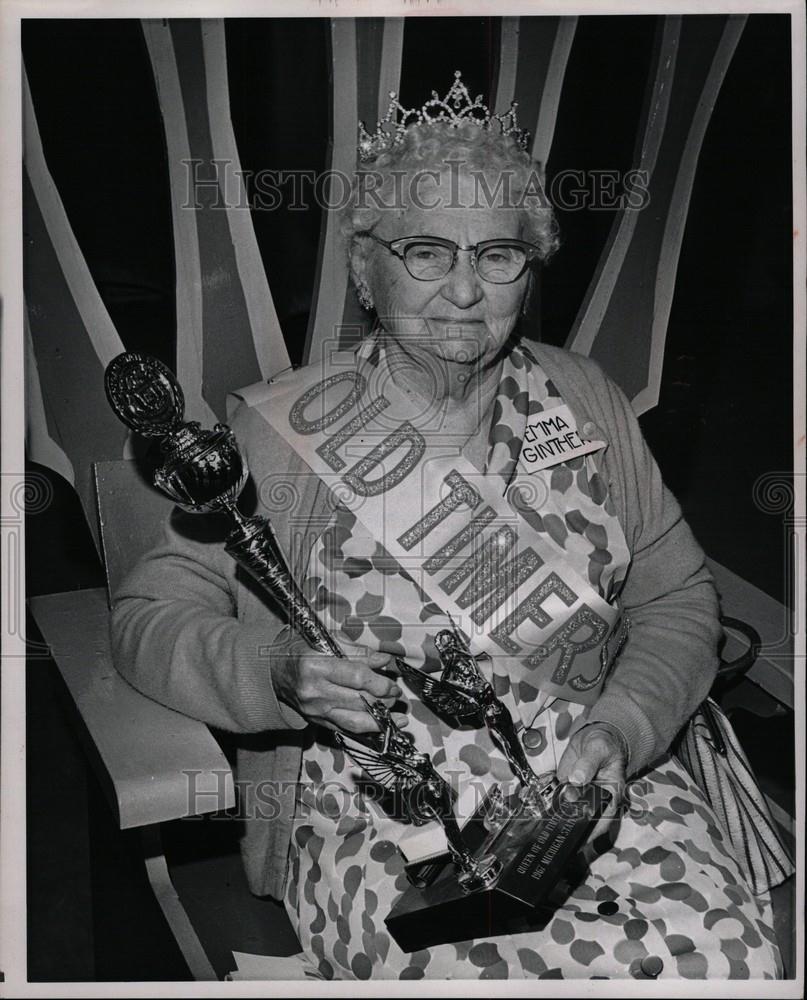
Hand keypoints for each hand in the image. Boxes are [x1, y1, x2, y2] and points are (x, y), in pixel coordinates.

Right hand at [274, 637, 406, 733]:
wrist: (273, 673)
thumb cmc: (299, 651)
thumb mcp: (325, 641)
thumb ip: (357, 651)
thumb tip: (384, 660)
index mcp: (315, 667)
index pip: (357, 678)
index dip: (380, 682)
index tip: (393, 683)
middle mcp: (314, 692)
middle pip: (359, 701)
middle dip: (383, 700)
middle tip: (395, 694)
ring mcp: (315, 711)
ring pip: (355, 722)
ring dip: (381, 721)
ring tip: (398, 717)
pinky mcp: (317, 722)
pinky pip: (346, 730)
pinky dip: (368, 730)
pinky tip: (383, 726)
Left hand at [556, 723, 626, 842]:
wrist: (592, 738)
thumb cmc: (603, 744)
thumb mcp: (598, 749)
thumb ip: (588, 763)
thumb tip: (577, 778)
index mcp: (612, 795)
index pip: (604, 821)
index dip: (592, 832)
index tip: (578, 837)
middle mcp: (596, 801)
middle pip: (585, 822)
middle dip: (572, 826)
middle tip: (559, 829)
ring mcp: (581, 797)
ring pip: (571, 814)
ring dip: (560, 818)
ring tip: (550, 823)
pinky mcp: (567, 790)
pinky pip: (559, 802)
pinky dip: (552, 806)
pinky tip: (543, 811)